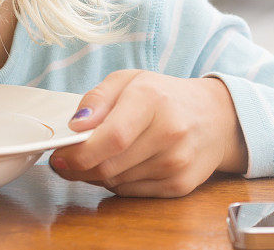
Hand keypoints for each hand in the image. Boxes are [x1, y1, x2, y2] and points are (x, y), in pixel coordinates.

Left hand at [49, 69, 247, 196]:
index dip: (79, 152)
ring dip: (95, 174)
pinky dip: (115, 182)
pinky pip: (131, 192)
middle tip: (63, 161)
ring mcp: (178, 162)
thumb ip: (96, 98)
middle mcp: (169, 132)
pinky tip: (118, 166)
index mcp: (151, 99)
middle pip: (110, 165)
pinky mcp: (181, 185)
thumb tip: (76, 125)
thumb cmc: (162, 95)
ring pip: (116, 181)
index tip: (58, 155)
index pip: (112, 137)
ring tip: (93, 157)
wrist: (214, 116)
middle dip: (78, 167)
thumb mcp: (127, 80)